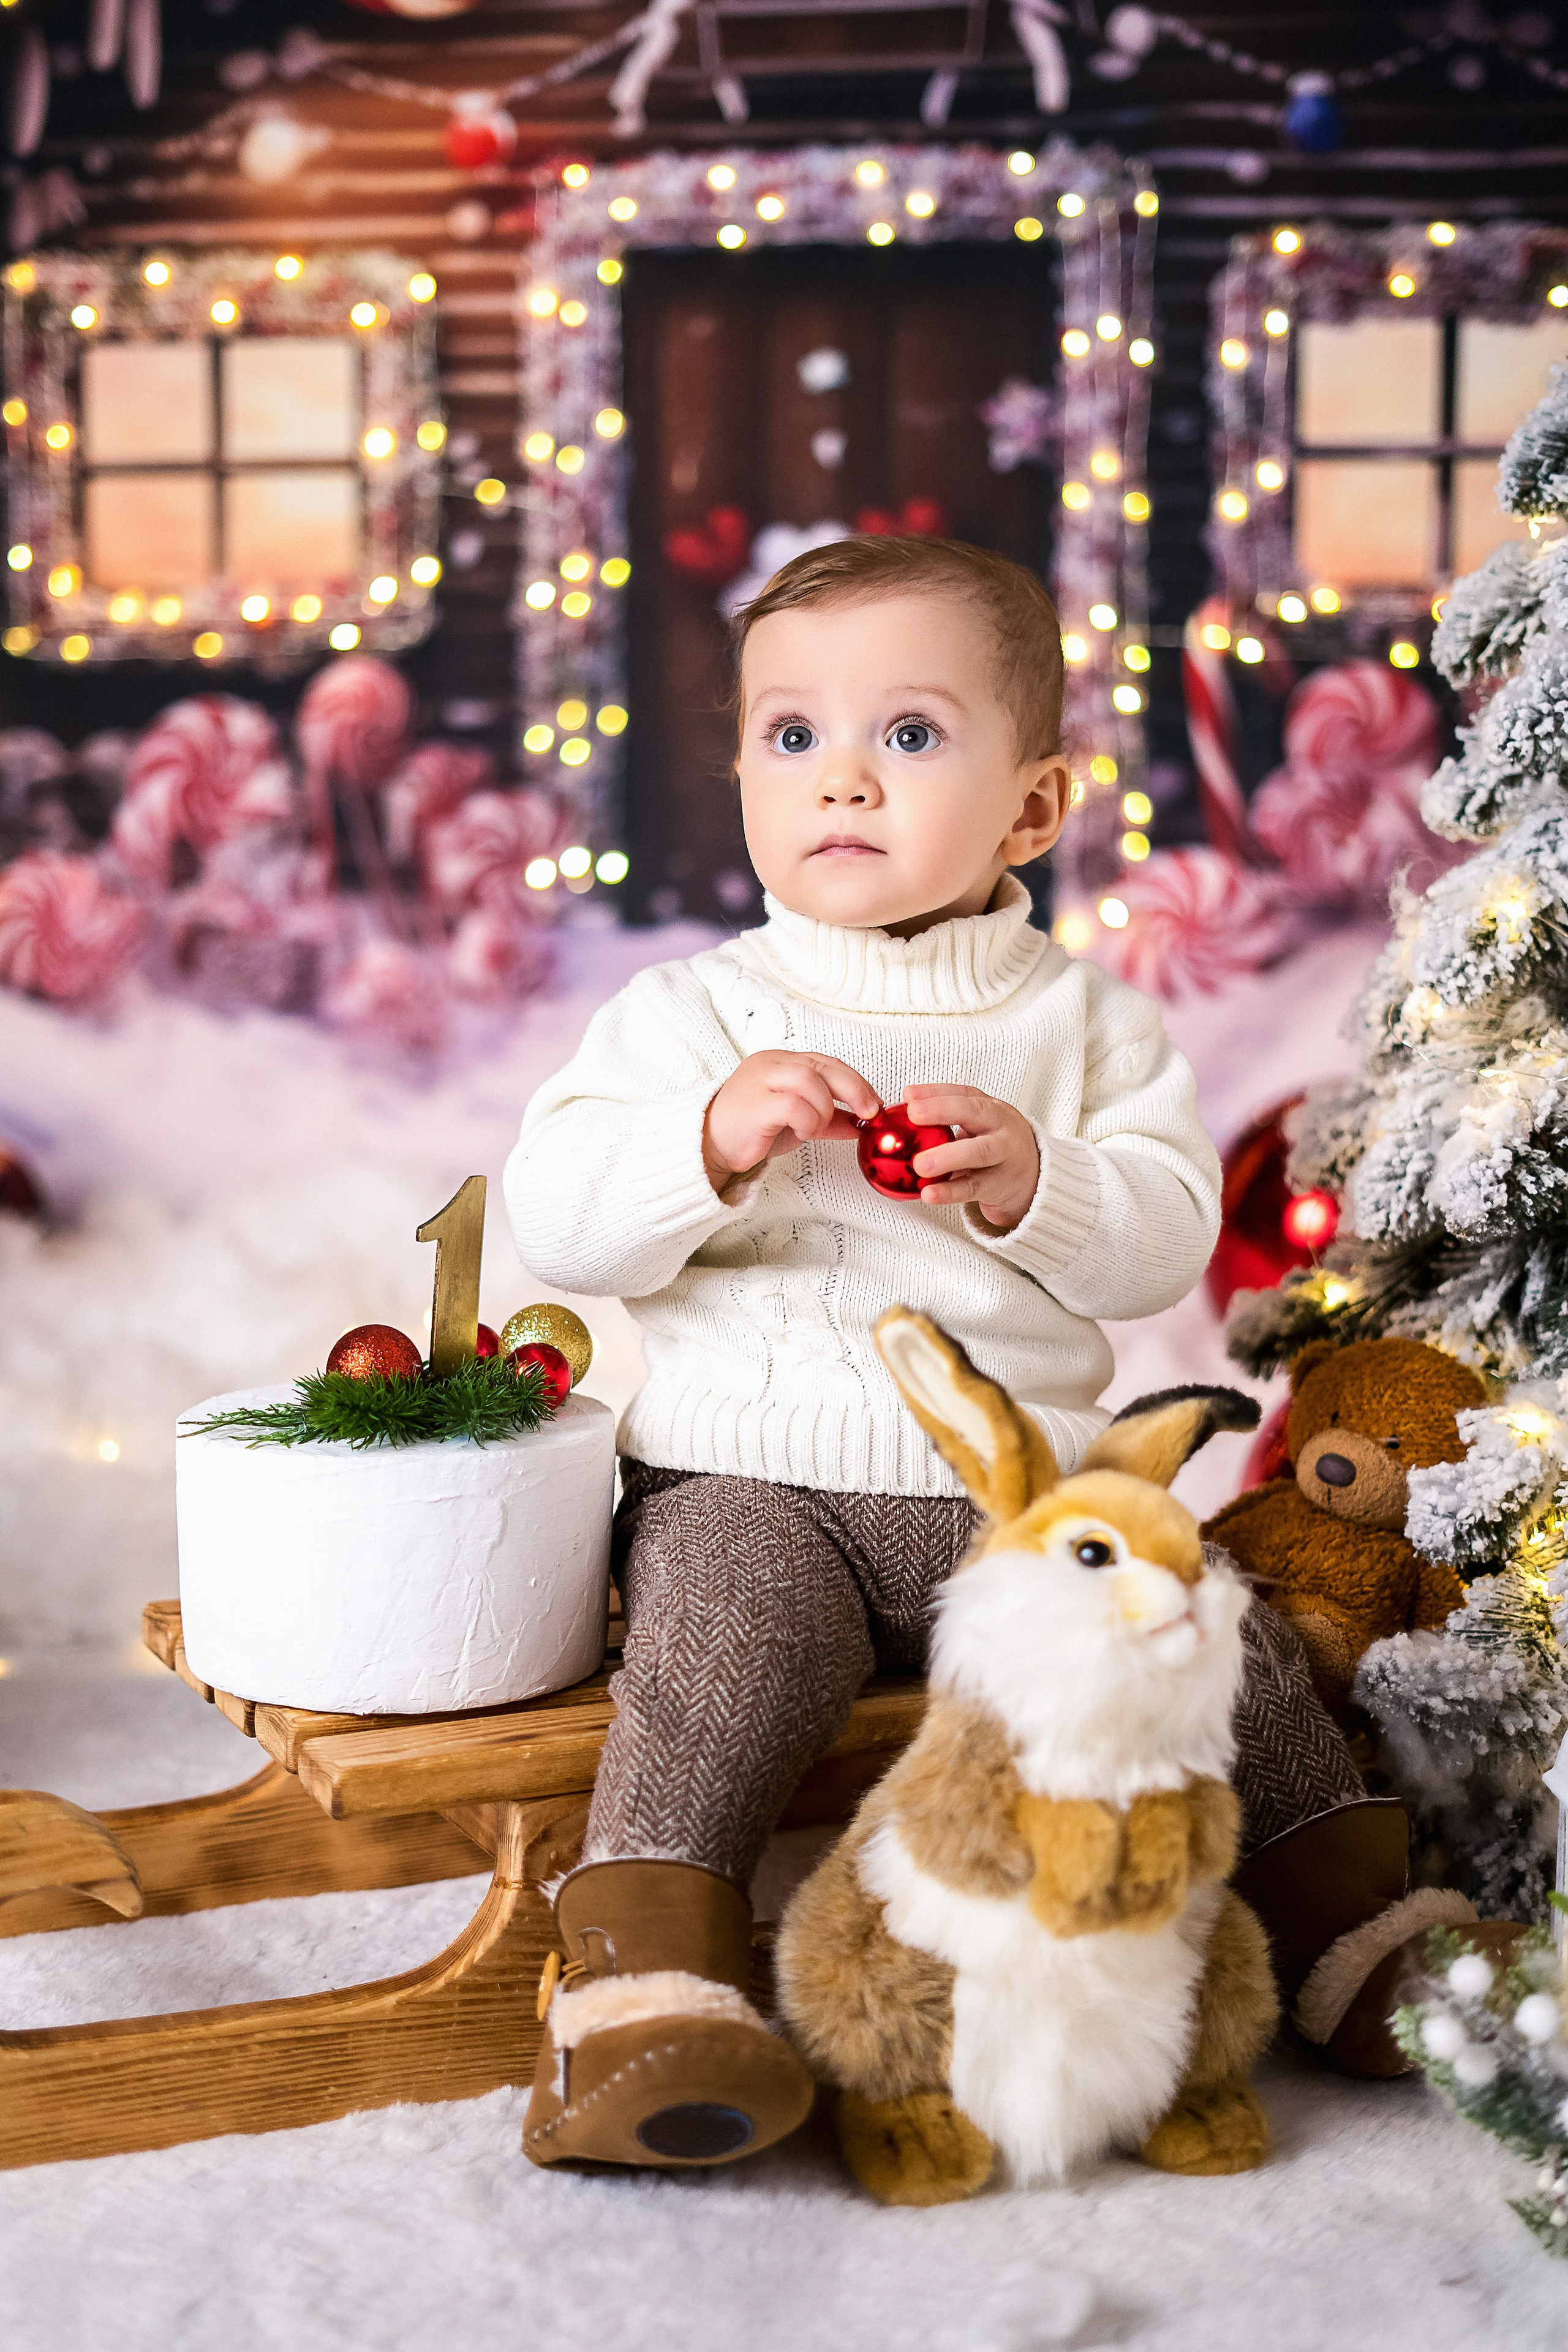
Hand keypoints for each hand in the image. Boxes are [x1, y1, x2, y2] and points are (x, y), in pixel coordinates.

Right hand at [703, 1051, 879, 1191]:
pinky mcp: (755, 1103)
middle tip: (868, 1112)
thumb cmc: (751, 1131)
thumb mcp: (797, 1122)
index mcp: (781, 1062)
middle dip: (854, 1089)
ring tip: (816, 1127)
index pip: (827, 1062)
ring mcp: (761, 1080)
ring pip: (810, 1080)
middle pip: (824, 1065)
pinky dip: (809, 1120)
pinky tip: (802, 1132)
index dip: (856, 1082)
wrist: (709, 1146)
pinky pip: (794, 1104)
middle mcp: (771, 1064)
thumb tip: (861, 1124)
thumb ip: (828, 1118)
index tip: (873, 1104)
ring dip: (825, 1108)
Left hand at [902, 1085, 1040, 1231]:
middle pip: (976, 1113)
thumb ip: (947, 1116)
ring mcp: (1004, 1157)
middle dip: (944, 1111)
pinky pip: (973, 1188)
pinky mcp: (999, 1186)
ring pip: (978, 1152)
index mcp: (992, 1109)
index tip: (909, 1095)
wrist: (1035, 1179)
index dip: (936, 1092)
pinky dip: (950, 1192)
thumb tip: (904, 1104)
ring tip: (919, 1165)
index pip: (964, 1094)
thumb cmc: (995, 1146)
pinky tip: (928, 1193)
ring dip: (947, 1157)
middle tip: (913, 1114)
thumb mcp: (979, 1126)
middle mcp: (1001, 1128)